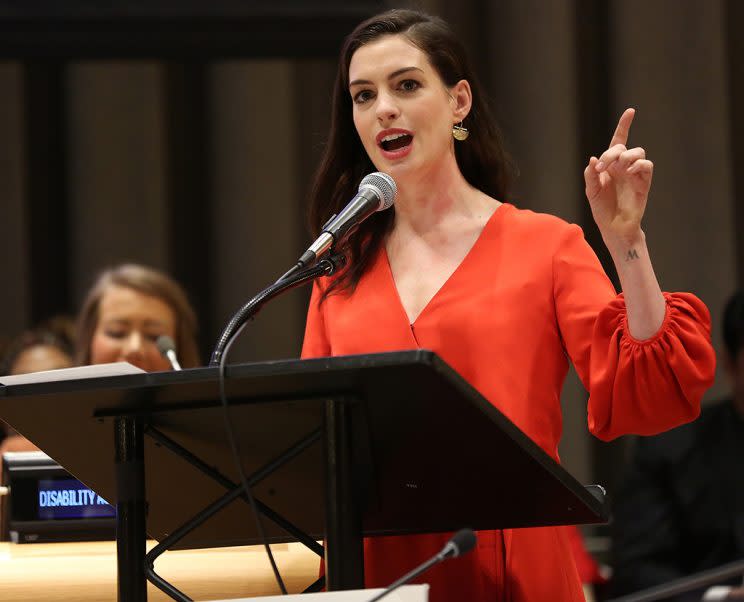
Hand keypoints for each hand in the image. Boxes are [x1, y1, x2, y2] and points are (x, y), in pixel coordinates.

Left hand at [584, 108, 652, 244]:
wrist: (612, 227)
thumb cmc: (602, 208)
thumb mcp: (591, 190)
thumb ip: (590, 174)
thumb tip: (594, 158)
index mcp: (610, 165)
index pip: (618, 141)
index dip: (624, 125)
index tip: (631, 111)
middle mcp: (623, 167)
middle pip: (623, 147)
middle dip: (611, 153)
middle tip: (602, 167)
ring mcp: (634, 174)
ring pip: (638, 152)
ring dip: (626, 157)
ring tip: (618, 169)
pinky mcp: (644, 183)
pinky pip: (646, 166)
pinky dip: (638, 165)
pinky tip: (629, 172)